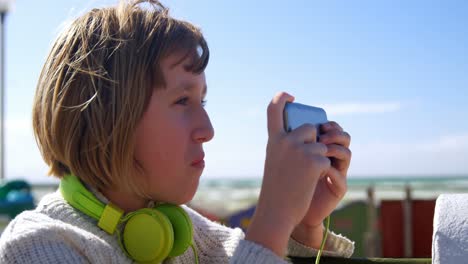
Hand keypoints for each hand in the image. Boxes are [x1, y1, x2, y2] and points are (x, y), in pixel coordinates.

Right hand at [245, 92, 330, 256]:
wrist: (277, 212)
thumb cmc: (276, 189)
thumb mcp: (275, 161)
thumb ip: (286, 145)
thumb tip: (312, 134)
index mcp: (273, 140)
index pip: (273, 109)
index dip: (282, 98)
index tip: (291, 96)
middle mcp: (285, 140)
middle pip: (309, 127)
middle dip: (313, 140)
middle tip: (305, 161)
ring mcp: (300, 150)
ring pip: (321, 145)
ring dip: (318, 158)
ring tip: (304, 175)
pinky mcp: (314, 161)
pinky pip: (326, 159)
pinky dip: (322, 171)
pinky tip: (310, 181)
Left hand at [292, 121, 350, 247]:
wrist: (287, 210)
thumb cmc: (284, 181)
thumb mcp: (283, 157)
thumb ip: (287, 140)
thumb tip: (285, 118)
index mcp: (320, 148)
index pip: (332, 130)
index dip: (331, 124)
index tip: (322, 123)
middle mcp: (332, 159)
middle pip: (343, 138)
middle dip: (334, 133)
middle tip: (321, 136)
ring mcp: (337, 173)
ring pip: (346, 153)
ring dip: (334, 148)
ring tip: (321, 151)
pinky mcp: (338, 188)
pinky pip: (340, 176)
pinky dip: (330, 171)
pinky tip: (320, 172)